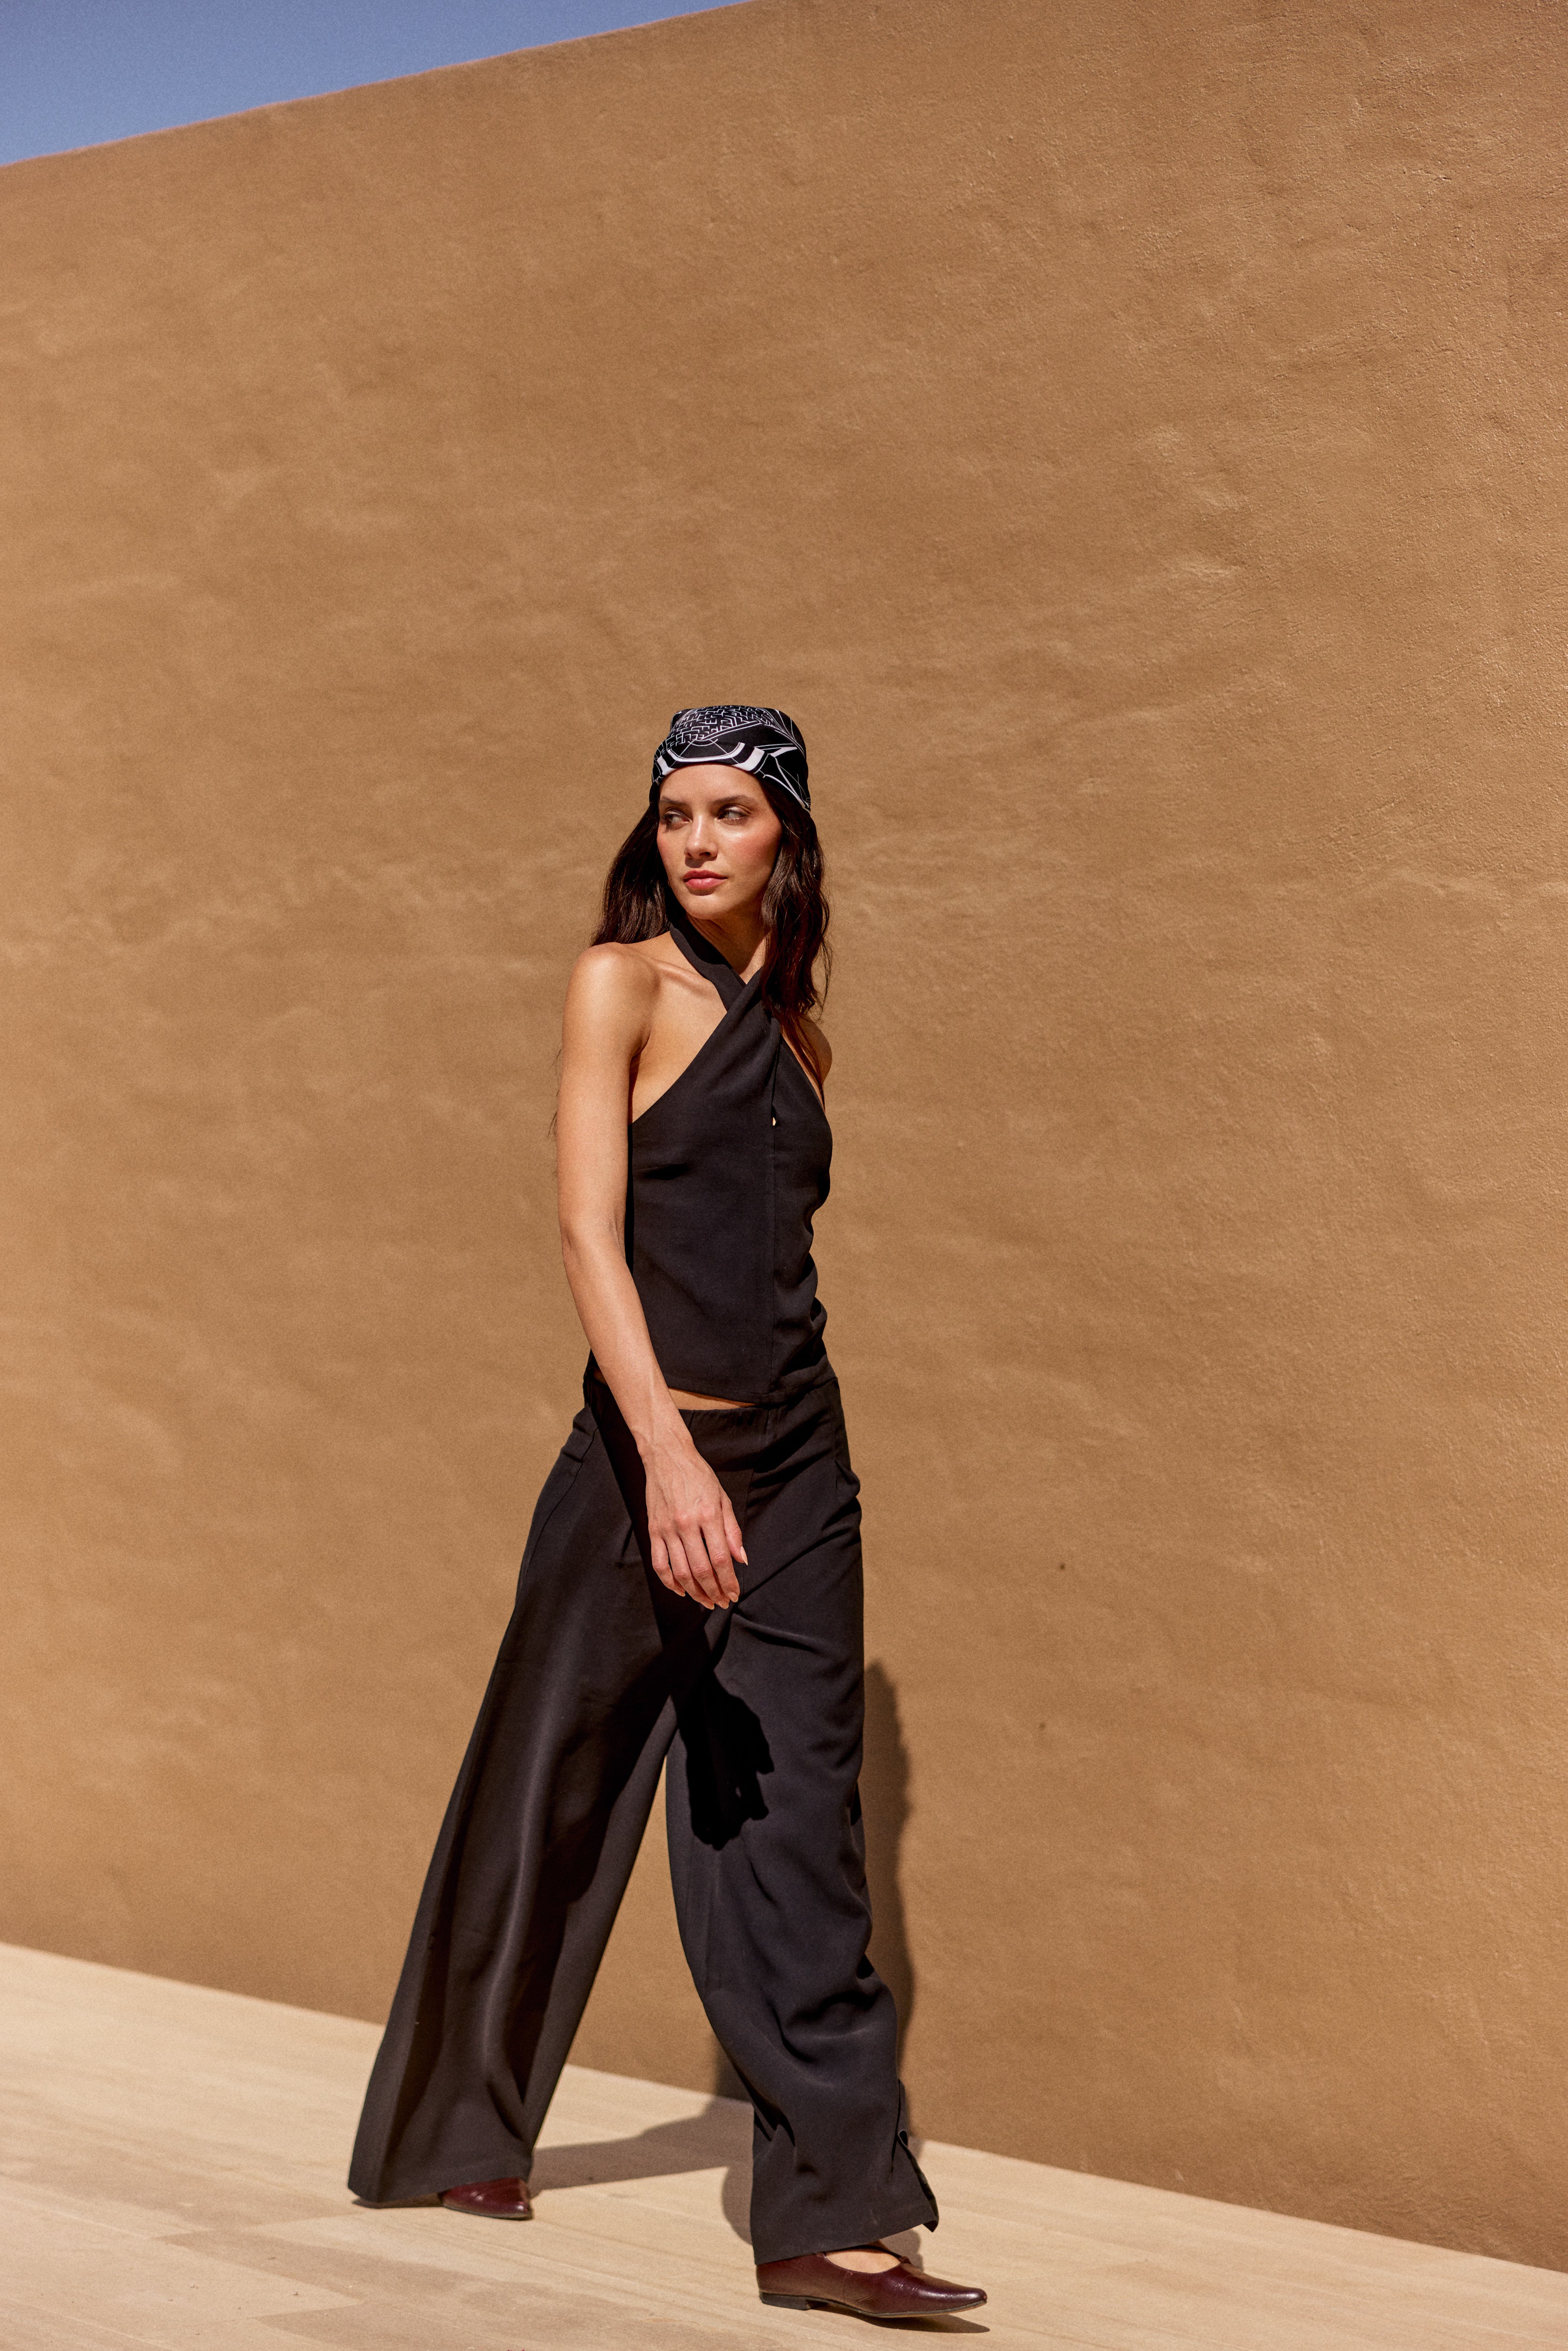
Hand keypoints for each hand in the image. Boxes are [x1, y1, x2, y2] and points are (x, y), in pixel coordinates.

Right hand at [641, 1432, 745, 1609]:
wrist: (667, 1457)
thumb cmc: (698, 1476)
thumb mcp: (723, 1498)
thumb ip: (732, 1531)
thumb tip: (741, 1560)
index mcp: (708, 1515)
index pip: (720, 1559)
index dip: (729, 1582)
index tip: (734, 1593)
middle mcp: (686, 1524)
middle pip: (701, 1570)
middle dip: (714, 1591)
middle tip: (722, 1602)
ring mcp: (666, 1529)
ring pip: (680, 1572)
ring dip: (694, 1592)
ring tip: (706, 1600)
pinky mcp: (653, 1530)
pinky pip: (659, 1564)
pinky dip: (669, 1582)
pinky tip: (681, 1589)